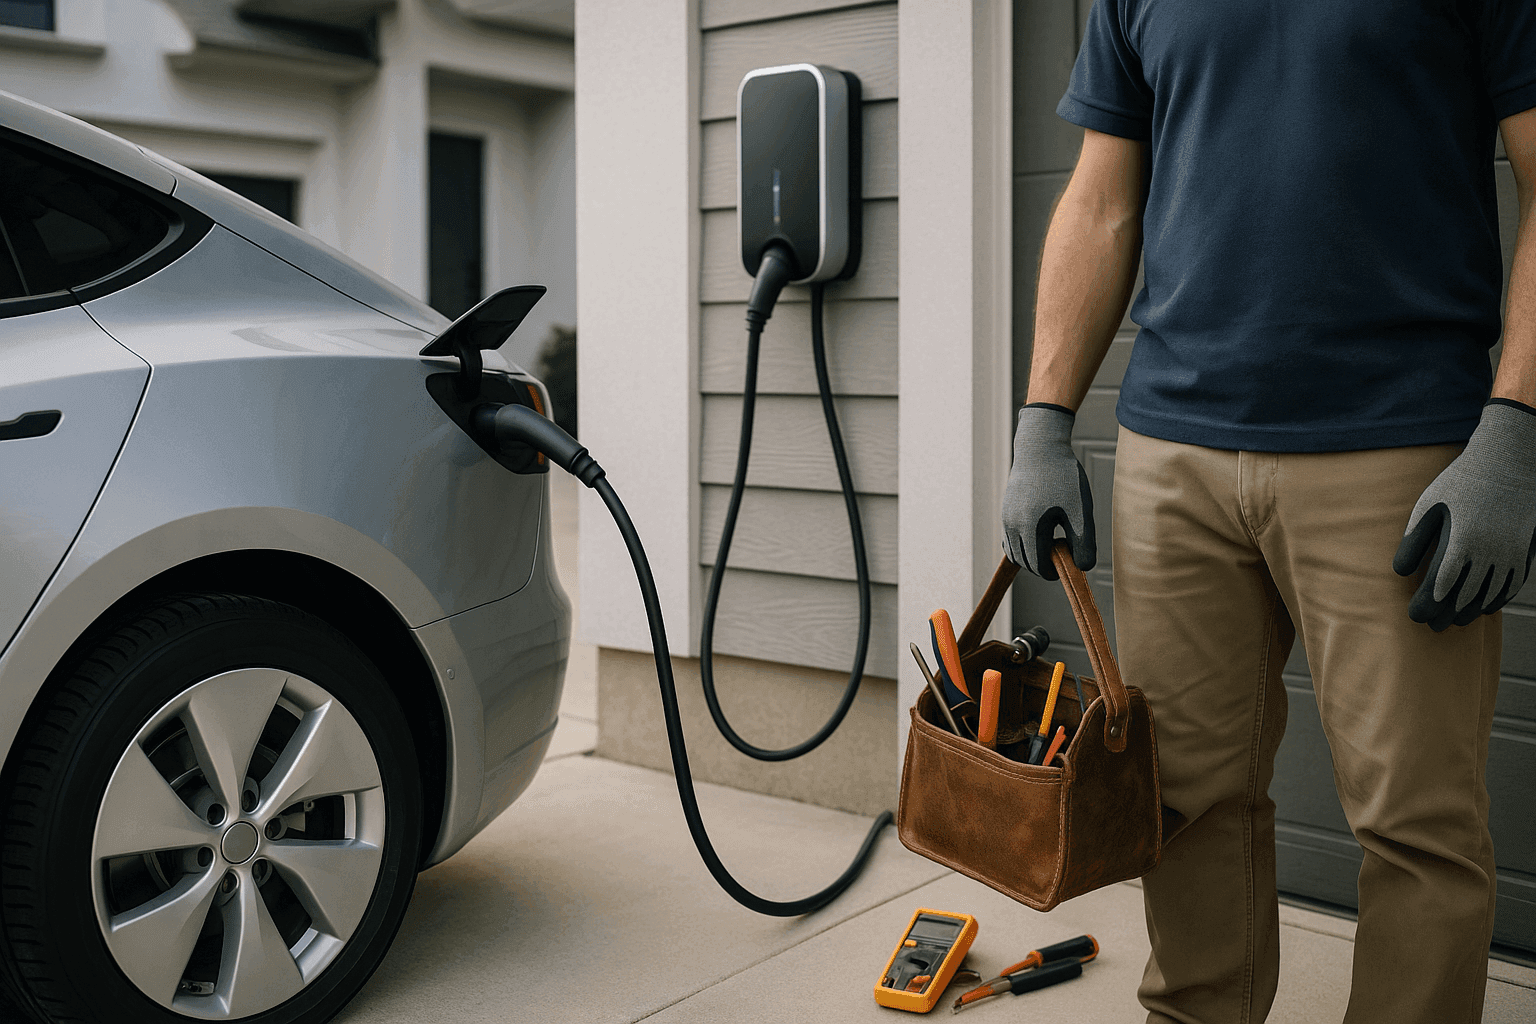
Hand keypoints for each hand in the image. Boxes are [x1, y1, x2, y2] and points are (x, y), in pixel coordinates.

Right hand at [1001, 404, 1096, 580]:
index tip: (1069, 561)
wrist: (1041, 446)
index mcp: (1029, 527)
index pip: (1038, 565)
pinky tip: (1043, 530)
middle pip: (1024, 561)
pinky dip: (1023, 544)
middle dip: (1043, 564)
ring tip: (1054, 539)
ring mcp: (1005, 517)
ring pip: (1014, 551)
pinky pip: (1009, 538)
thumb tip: (1082, 568)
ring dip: (1031, 555)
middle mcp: (1011, 525)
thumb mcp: (1080, 512)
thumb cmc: (1063, 477)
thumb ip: (1083, 544)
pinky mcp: (1004, 510)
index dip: (1054, 571)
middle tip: (1064, 549)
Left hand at [1393, 401, 1535, 630]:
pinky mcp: (1523, 550)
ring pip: (1490, 593)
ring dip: (1471, 611)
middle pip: (1464, 595)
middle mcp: (1488, 551)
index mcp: (1461, 541)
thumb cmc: (1461, 483)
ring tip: (1455, 621)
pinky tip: (1484, 608)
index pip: (1440, 584)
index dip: (1427, 604)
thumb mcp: (1429, 505)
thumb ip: (1414, 539)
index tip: (1414, 616)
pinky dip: (1497, 600)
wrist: (1509, 464)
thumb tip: (1400, 573)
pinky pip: (1512, 584)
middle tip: (1431, 626)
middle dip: (1446, 614)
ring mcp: (1509, 553)